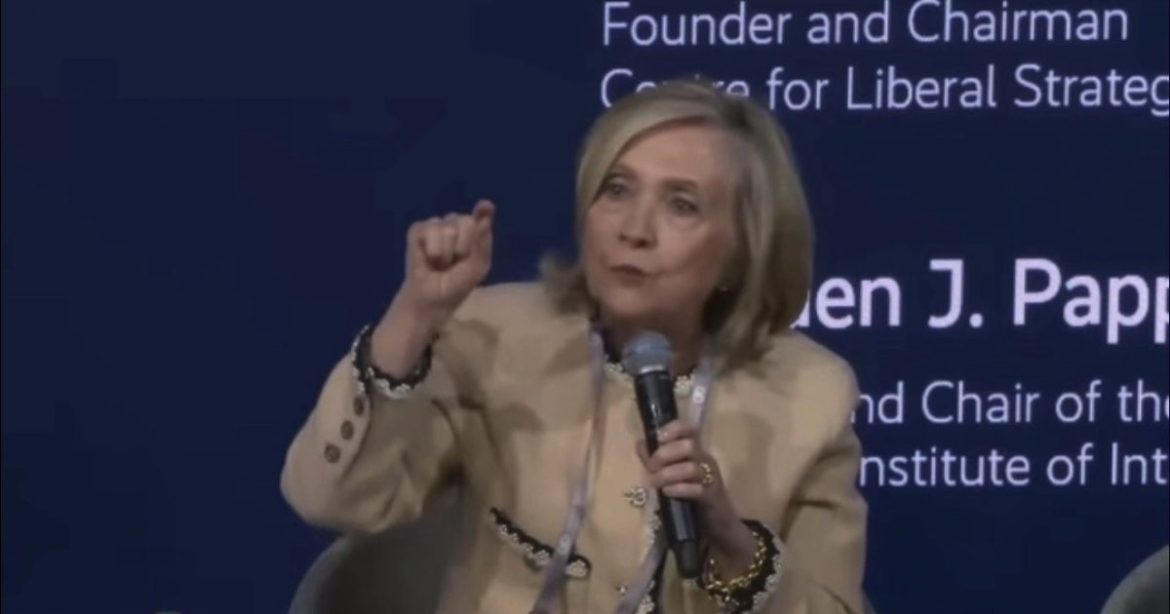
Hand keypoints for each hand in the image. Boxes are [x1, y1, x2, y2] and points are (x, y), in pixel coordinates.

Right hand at [400, 199, 494, 319]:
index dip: (483, 210)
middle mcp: (455, 223)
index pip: (482, 214)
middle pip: (465, 221)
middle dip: (463, 246)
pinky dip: (432, 250)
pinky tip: (428, 258)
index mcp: (474, 232)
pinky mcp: (418, 230)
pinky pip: (428, 230)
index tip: (485, 207)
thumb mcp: (477, 267)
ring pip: (447, 228)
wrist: (433, 298)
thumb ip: (482, 242)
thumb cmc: (457, 284)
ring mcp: (436, 225)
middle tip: (455, 262)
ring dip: (446, 253)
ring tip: (441, 263)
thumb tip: (482, 218)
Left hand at [637, 420, 755, 575]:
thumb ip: (657, 460)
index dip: (674, 429)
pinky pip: (697, 489)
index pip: (690, 429)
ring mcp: (711, 478)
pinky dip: (680, 489)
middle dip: (665, 454)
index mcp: (696, 451)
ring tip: (655, 483)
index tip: (658, 438)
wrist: (719, 523)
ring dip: (668, 474)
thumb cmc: (693, 497)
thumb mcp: (674, 475)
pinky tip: (667, 492)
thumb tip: (640, 443)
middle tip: (651, 468)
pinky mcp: (712, 497)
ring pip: (691, 468)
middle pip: (689, 446)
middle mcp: (705, 460)